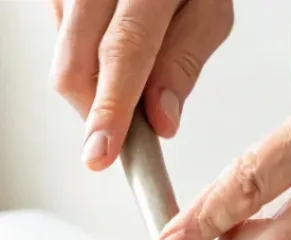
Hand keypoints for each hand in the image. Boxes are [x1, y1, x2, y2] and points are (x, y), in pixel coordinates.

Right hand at [49, 0, 233, 169]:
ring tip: (128, 71)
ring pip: (63, 54)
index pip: (123, 53)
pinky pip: (59, 35)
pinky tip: (108, 42)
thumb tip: (161, 122)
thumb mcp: (209, 13)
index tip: (101, 153)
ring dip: (93, 85)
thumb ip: (183, 65)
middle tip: (121, 135)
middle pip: (74, 62)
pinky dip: (84, 56)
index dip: (110, 109)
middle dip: (95, 113)